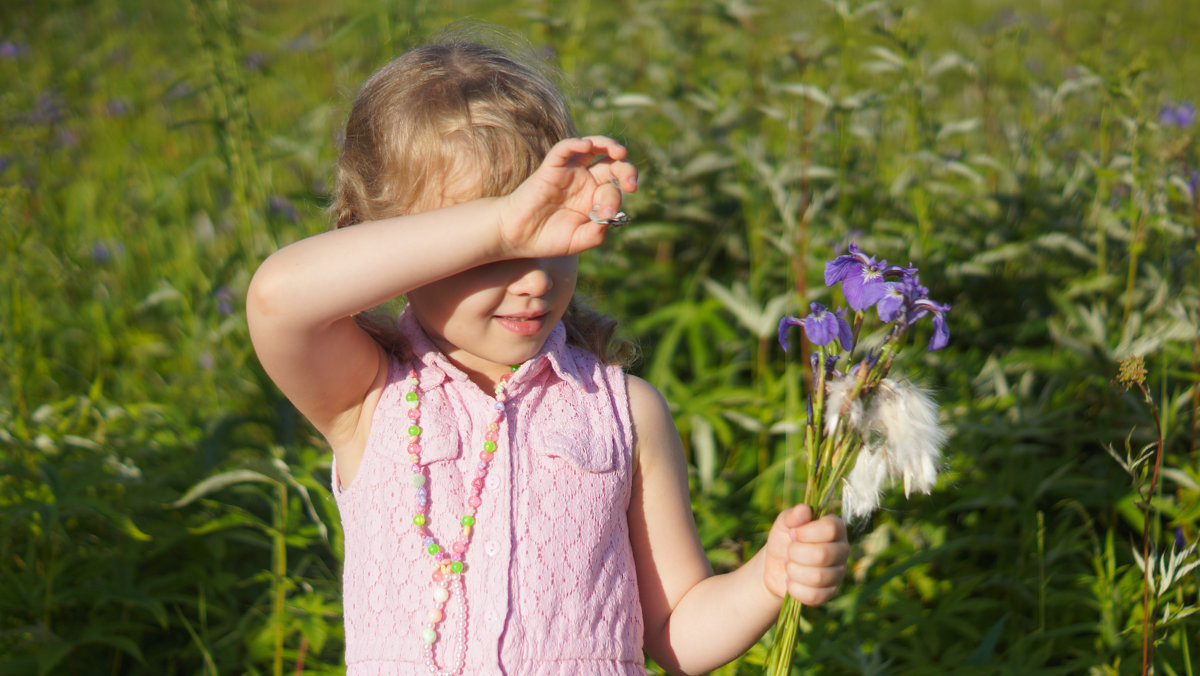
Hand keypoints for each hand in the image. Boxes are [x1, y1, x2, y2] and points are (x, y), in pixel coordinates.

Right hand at [495, 136, 638, 258]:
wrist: (517, 236)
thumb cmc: (546, 238)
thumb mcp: (577, 241)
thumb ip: (596, 234)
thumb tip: (610, 221)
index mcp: (594, 198)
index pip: (614, 190)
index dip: (616, 200)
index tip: (607, 215)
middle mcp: (585, 181)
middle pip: (613, 164)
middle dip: (626, 171)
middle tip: (631, 185)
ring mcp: (569, 171)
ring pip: (593, 147)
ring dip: (609, 145)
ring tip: (620, 152)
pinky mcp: (551, 167)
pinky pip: (565, 148)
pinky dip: (576, 143)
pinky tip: (586, 145)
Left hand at [762, 505, 848, 605]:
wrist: (775, 566)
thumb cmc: (784, 540)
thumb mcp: (784, 523)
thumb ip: (793, 515)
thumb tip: (804, 510)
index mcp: (835, 528)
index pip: (831, 529)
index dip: (807, 532)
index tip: (792, 534)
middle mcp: (842, 550)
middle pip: (823, 554)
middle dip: (796, 553)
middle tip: (788, 552)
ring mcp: (838, 573)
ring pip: (818, 577)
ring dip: (794, 571)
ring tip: (788, 566)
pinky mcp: (830, 593)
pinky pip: (815, 595)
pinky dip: (795, 589)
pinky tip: (790, 582)